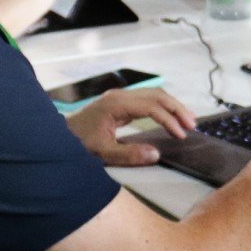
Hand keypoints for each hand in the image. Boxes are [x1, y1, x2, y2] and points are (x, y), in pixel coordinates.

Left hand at [65, 87, 196, 165]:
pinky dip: (163, 108)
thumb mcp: (102, 153)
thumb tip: (156, 155)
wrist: (58, 136)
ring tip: (189, 121)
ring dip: (173, 107)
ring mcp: (121, 97)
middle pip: (157, 95)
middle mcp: (120, 96)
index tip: (181, 134)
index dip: (169, 119)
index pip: (151, 106)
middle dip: (177, 109)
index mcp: (116, 104)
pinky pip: (148, 100)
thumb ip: (129, 155)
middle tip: (192, 125)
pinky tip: (172, 118)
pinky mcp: (121, 103)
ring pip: (155, 95)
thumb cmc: (78, 144)